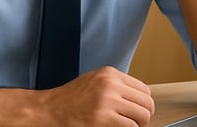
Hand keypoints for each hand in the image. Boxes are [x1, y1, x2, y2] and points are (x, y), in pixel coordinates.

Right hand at [38, 66, 153, 125]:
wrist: (48, 110)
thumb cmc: (68, 101)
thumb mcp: (94, 83)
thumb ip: (115, 87)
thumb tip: (137, 101)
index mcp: (110, 74)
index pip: (144, 90)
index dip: (142, 105)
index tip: (135, 113)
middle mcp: (111, 84)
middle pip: (147, 103)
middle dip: (143, 117)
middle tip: (132, 124)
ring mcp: (107, 100)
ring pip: (143, 116)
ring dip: (137, 126)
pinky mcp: (104, 118)